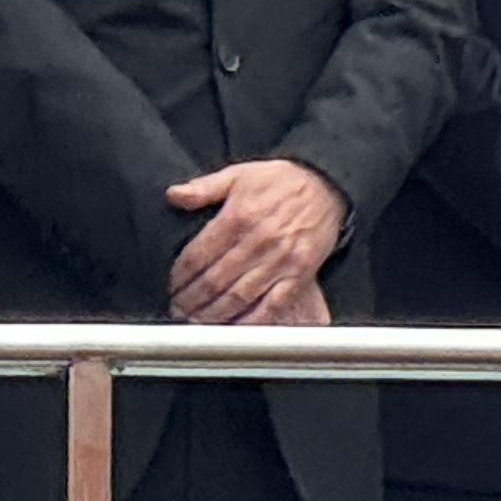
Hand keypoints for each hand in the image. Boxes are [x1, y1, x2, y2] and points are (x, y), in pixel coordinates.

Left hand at [164, 157, 350, 323]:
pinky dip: (251, 320)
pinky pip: (273, 305)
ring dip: (213, 313)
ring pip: (238, 296)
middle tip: (178, 308)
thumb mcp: (239, 174)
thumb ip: (204, 187)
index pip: (199, 255)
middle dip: (191, 299)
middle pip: (214, 280)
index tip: (172, 284)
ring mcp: (281, 261)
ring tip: (196, 319)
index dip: (180, 275)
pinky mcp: (300, 274)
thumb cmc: (282, 181)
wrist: (327, 185)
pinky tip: (234, 326)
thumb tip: (173, 195)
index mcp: (239, 217)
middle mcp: (259, 242)